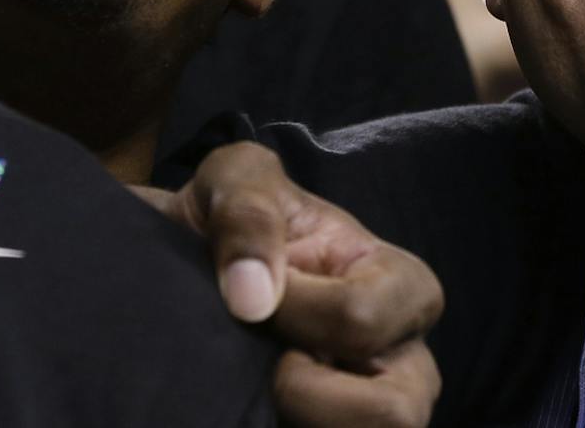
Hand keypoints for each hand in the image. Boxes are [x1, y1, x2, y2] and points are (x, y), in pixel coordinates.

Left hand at [140, 142, 443, 426]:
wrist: (183, 261)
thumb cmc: (232, 216)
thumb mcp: (235, 180)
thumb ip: (246, 214)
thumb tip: (253, 298)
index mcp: (395, 280)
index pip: (363, 319)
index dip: (296, 312)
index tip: (254, 293)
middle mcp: (400, 352)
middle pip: (398, 411)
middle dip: (309, 394)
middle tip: (269, 364)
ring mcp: (368, 402)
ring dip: (304, 420)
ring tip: (266, 391)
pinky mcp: (331, 423)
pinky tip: (257, 410)